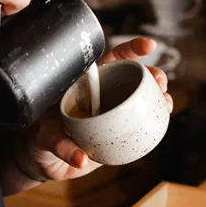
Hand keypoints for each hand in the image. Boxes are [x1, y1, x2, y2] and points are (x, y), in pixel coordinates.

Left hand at [14, 37, 173, 181]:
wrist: (41, 160)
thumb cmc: (39, 138)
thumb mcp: (46, 137)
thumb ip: (62, 146)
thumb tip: (82, 160)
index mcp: (84, 84)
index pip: (109, 61)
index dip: (130, 50)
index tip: (149, 46)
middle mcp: (101, 96)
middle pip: (133, 79)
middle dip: (152, 75)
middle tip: (160, 81)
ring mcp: (111, 115)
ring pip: (141, 100)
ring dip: (159, 97)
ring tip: (166, 101)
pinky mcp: (117, 135)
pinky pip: (140, 124)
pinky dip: (155, 120)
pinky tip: (164, 118)